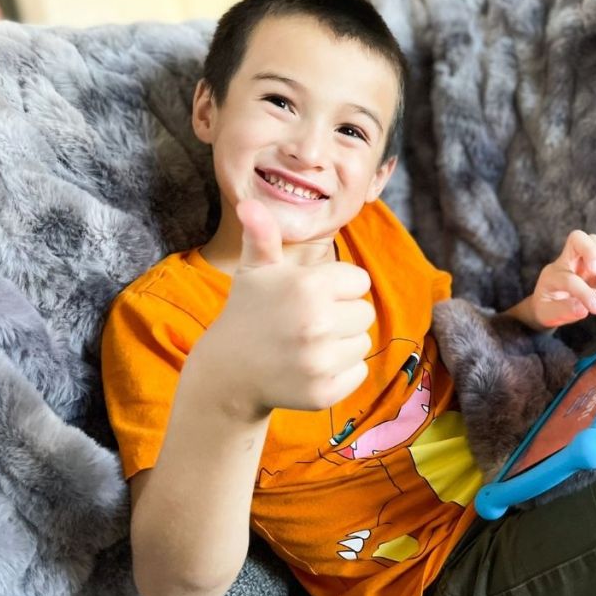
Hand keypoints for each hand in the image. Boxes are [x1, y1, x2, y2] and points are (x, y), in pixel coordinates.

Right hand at [192, 199, 374, 414]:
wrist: (230, 374)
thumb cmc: (249, 313)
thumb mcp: (255, 271)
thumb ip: (262, 235)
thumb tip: (250, 203)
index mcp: (308, 287)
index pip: (359, 280)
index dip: (337, 287)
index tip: (310, 296)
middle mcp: (316, 324)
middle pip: (365, 313)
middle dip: (341, 315)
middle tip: (307, 323)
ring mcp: (320, 362)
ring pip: (363, 343)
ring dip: (341, 344)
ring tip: (307, 345)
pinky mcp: (324, 392)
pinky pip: (358, 372)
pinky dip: (340, 372)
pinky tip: (309, 368)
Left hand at [528, 230, 595, 328]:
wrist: (548, 308)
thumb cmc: (547, 310)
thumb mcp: (548, 315)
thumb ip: (564, 311)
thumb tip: (583, 309)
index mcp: (553, 275)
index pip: (570, 278)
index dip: (584, 293)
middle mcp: (567, 264)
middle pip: (578, 237)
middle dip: (593, 252)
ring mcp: (582, 264)